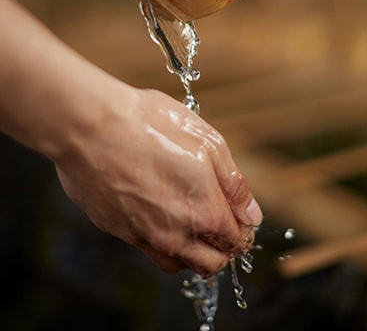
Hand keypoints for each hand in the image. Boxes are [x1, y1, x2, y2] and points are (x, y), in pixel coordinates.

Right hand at [53, 87, 262, 275]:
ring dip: (193, 251)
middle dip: (223, 248)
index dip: (243, 228)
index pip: (236, 240)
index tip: (240, 215)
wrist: (90, 125)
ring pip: (178, 264)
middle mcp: (175, 235)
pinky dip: (162, 242)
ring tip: (192, 221)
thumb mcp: (209, 142)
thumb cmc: (151, 125)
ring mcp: (144, 237)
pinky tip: (161, 214)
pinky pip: (148, 251)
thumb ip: (234, 184)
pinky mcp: (118, 231)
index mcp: (205, 212)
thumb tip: (251, 214)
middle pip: (211, 263)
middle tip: (221, 222)